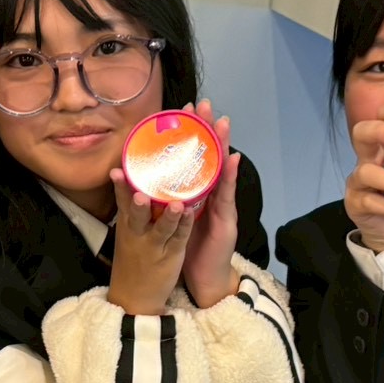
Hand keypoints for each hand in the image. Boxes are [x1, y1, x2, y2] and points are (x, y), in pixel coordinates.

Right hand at [107, 170, 195, 315]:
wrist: (134, 298)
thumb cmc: (132, 262)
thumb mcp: (125, 238)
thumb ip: (129, 214)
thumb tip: (132, 188)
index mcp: (126, 227)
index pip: (121, 203)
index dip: (120, 187)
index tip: (116, 170)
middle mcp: (138, 235)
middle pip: (137, 215)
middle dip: (137, 203)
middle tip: (139, 192)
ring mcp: (155, 246)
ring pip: (161, 228)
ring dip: (168, 216)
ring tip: (174, 203)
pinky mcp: (171, 255)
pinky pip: (178, 238)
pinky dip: (184, 226)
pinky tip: (189, 213)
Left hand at [180, 100, 240, 307]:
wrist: (204, 277)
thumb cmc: (189, 247)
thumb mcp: (174, 218)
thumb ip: (169, 198)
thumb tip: (150, 178)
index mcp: (196, 192)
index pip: (193, 157)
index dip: (191, 133)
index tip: (185, 108)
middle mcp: (210, 193)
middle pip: (210, 156)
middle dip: (208, 130)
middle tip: (206, 105)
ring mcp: (220, 204)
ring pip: (221, 169)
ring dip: (223, 145)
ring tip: (223, 122)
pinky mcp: (225, 218)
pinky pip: (226, 195)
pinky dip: (230, 176)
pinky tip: (233, 159)